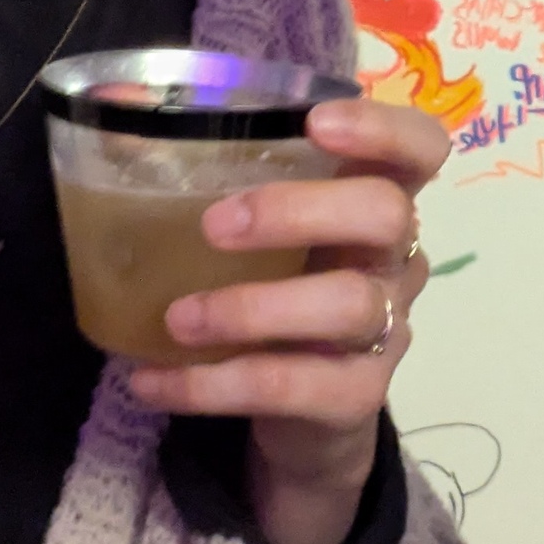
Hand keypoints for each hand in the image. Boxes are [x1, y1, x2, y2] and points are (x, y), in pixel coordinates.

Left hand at [126, 98, 449, 543]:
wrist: (309, 420)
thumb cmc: (281, 294)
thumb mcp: (269, 240)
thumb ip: (234, 190)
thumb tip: (123, 135)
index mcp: (378, 200)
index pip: (420, 147)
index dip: (382, 127)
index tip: (315, 122)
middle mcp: (396, 259)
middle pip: (385, 214)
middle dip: (299, 209)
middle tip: (215, 225)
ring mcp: (386, 331)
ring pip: (347, 304)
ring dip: (250, 307)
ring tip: (176, 319)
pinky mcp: (356, 399)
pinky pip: (291, 386)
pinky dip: (210, 384)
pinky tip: (151, 380)